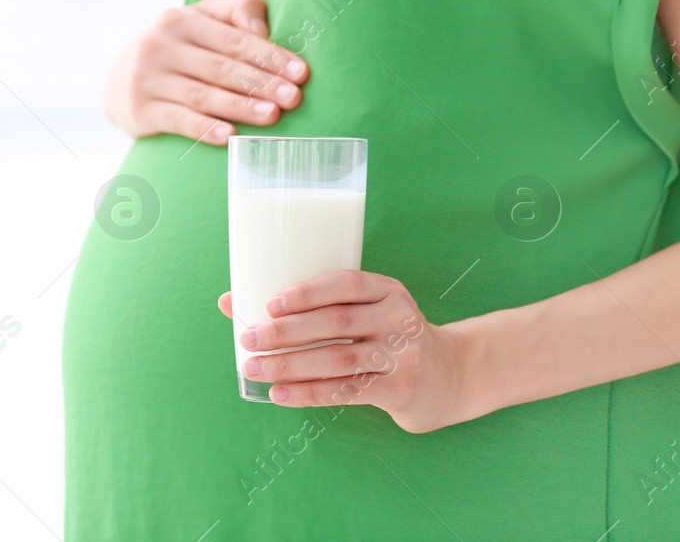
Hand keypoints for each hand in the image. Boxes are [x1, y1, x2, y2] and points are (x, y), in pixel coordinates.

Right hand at [105, 0, 308, 144]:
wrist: (119, 79)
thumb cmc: (179, 46)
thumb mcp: (202, 19)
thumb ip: (236, 11)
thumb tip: (261, 29)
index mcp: (179, 20)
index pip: (233, 39)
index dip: (269, 56)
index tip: (301, 73)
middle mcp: (159, 45)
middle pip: (220, 67)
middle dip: (261, 83)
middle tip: (293, 98)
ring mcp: (146, 79)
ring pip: (202, 95)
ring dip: (240, 107)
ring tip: (272, 116)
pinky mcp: (139, 110)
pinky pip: (178, 121)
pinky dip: (205, 129)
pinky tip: (231, 137)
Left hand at [217, 271, 474, 433]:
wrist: (449, 376)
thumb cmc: (387, 338)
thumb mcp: (365, 312)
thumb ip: (310, 307)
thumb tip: (231, 301)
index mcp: (387, 290)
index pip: (346, 283)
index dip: (307, 292)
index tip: (270, 303)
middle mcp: (398, 318)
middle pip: (337, 323)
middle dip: (287, 332)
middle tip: (250, 339)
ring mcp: (402, 355)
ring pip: (338, 359)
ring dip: (291, 365)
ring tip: (255, 368)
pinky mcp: (400, 388)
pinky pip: (347, 391)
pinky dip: (309, 393)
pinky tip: (280, 395)